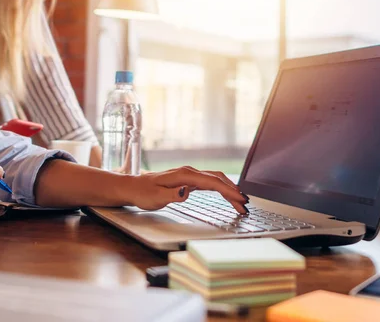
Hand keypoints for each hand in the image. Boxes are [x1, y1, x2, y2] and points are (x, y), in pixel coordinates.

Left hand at [124, 166, 247, 213]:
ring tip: (241, 203)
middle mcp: (189, 172)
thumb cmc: (143, 193)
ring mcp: (190, 175)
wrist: (134, 187)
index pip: (212, 182)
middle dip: (233, 192)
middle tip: (245, 206)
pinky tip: (228, 196)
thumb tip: (187, 192)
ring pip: (216, 180)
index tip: (240, 200)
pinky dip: (222, 189)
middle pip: (218, 180)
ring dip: (230, 190)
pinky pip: (210, 183)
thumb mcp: (155, 197)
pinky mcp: (189, 180)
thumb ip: (172, 195)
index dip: (228, 191)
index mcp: (184, 175)